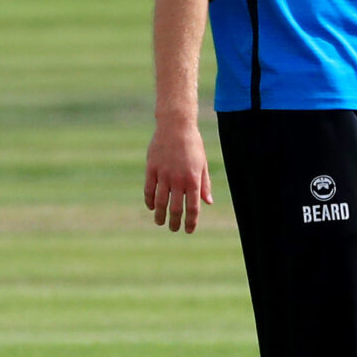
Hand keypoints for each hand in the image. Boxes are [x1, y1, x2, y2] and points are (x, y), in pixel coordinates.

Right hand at [144, 117, 213, 233]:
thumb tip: (208, 202)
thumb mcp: (202, 164)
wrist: (176, 126)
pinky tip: (152, 207)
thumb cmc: (193, 145)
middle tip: (173, 229)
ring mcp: (163, 174)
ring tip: (160, 222)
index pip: (193, 207)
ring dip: (160, 215)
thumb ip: (204, 184)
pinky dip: (150, 200)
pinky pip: (149, 189)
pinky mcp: (151, 168)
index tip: (189, 230)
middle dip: (175, 222)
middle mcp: (178, 179)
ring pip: (160, 202)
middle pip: (175, 208)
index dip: (191, 221)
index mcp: (193, 180)